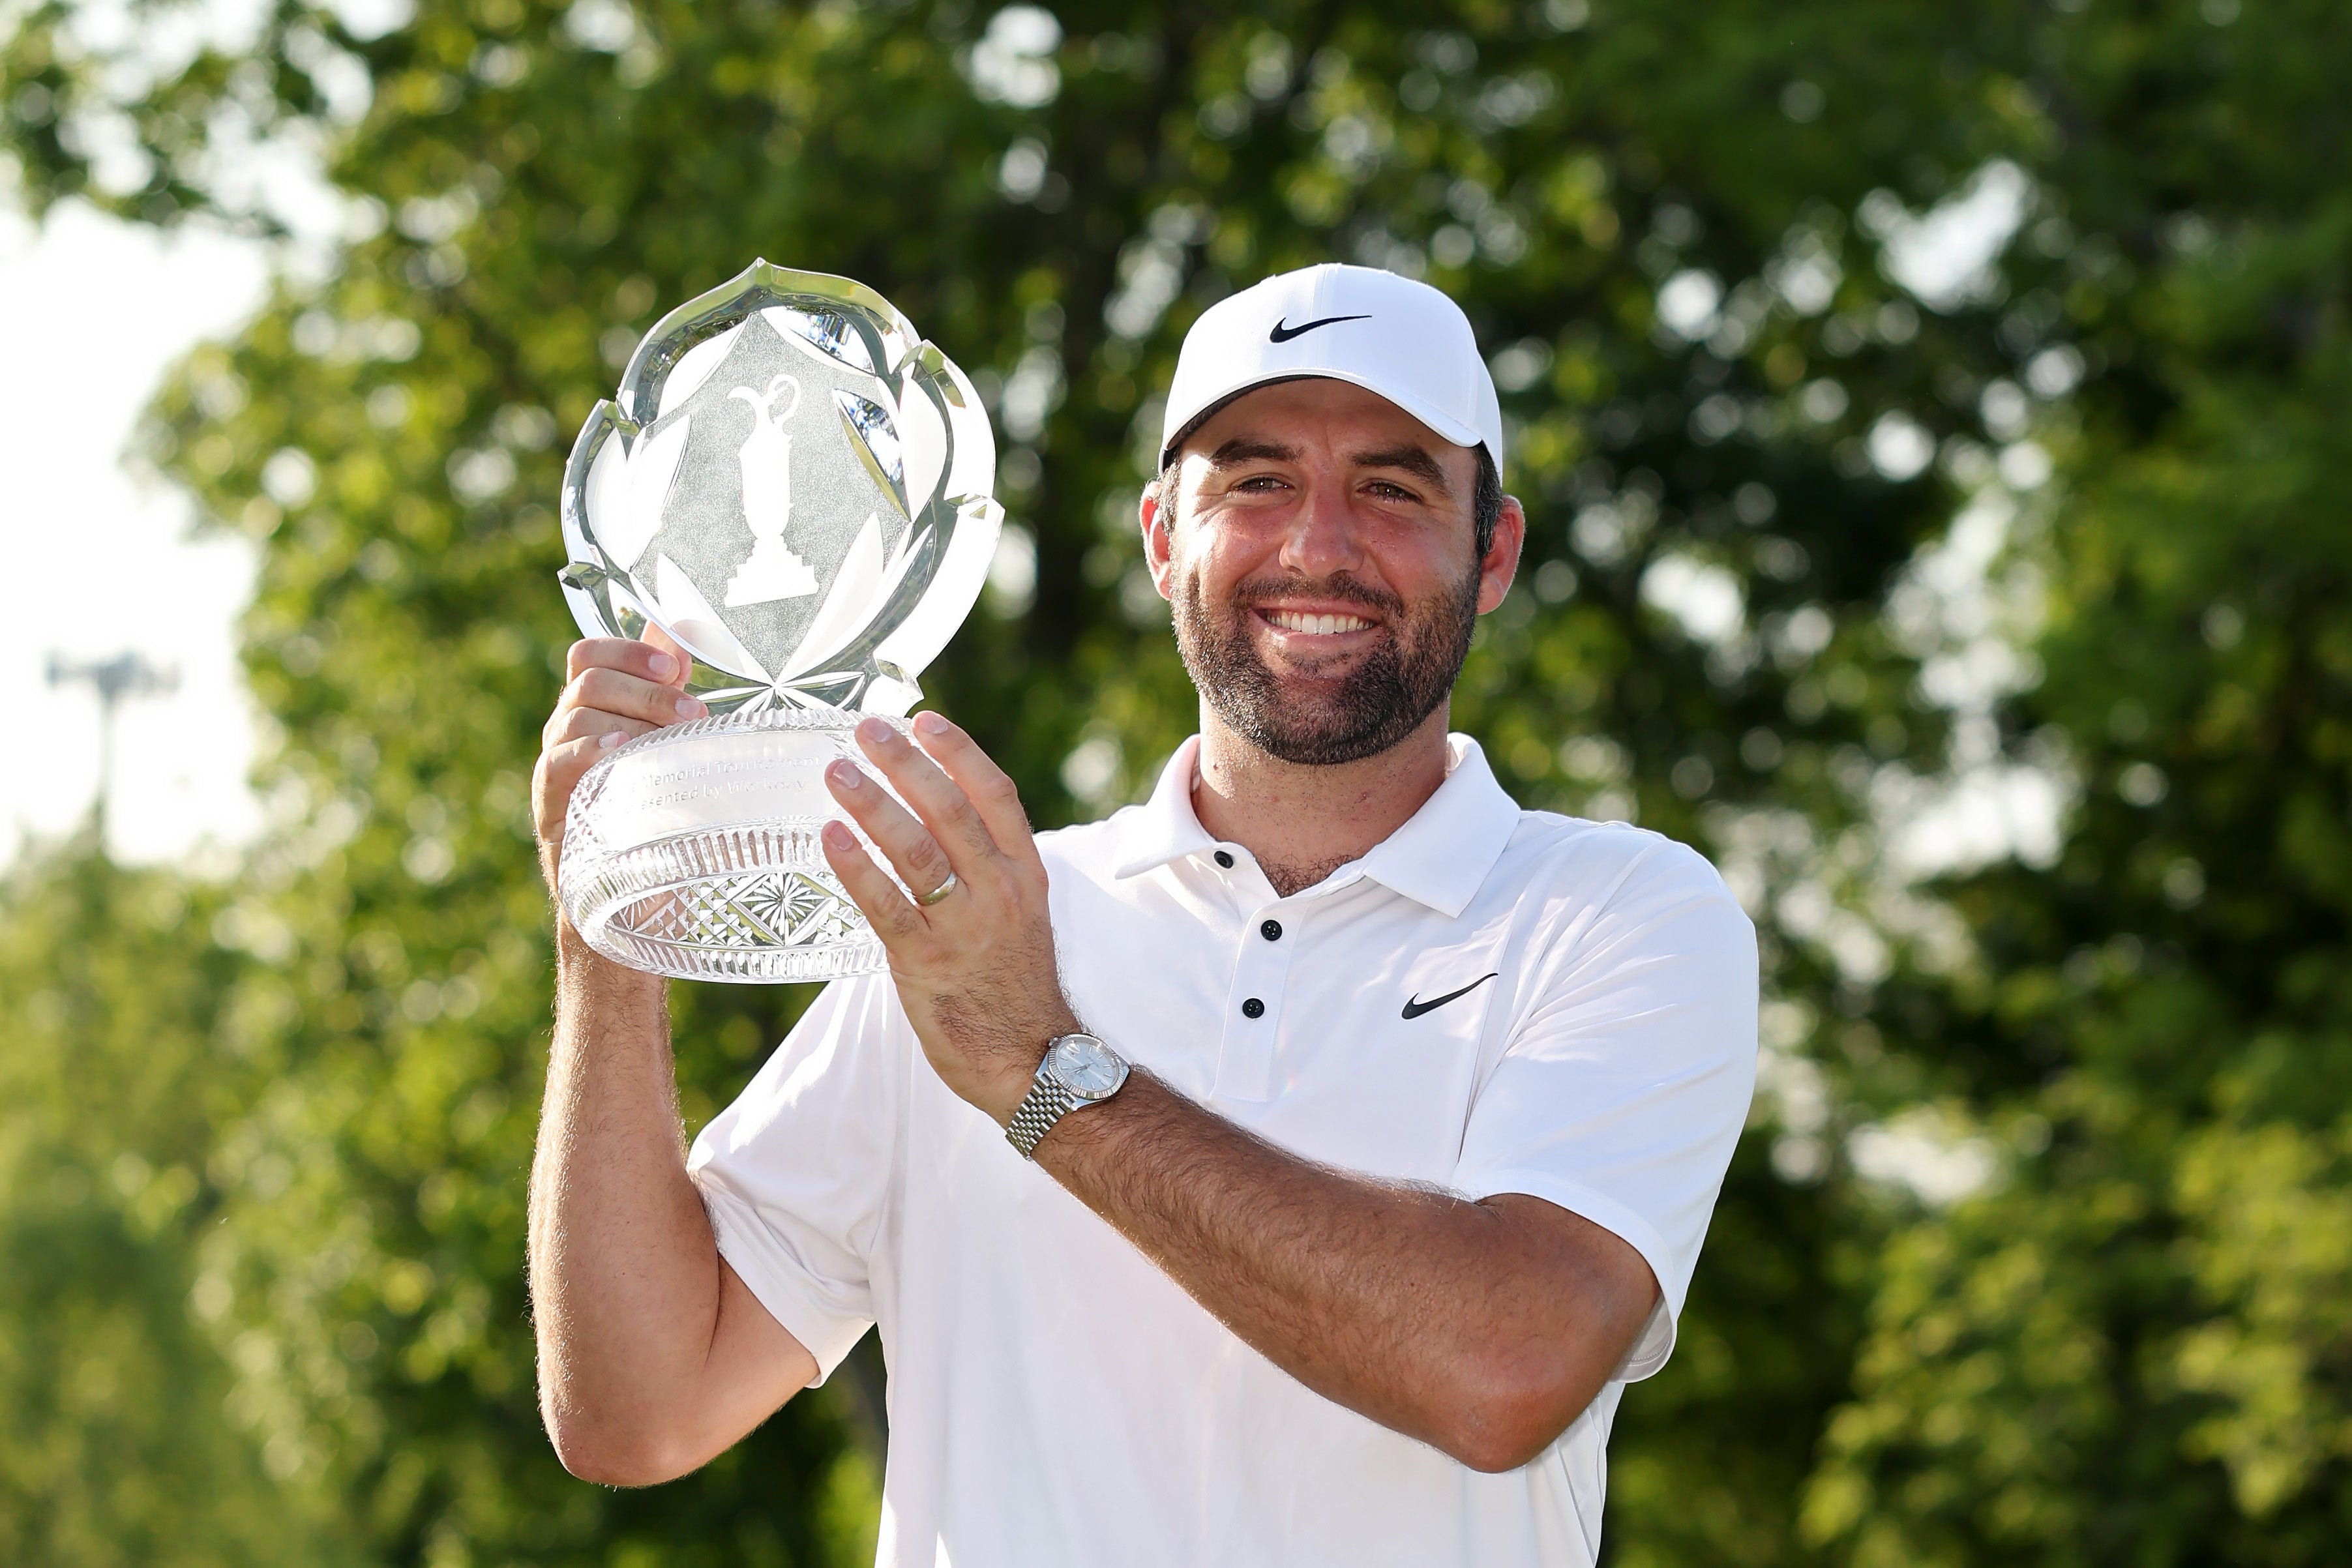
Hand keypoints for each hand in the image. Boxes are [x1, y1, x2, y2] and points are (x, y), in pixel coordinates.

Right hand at [531, 626, 707, 890]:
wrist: (636, 889)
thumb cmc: (655, 807)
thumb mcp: (670, 743)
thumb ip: (669, 688)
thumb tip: (683, 627)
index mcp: (592, 707)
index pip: (588, 655)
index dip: (625, 649)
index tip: (673, 665)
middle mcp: (566, 728)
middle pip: (588, 681)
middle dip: (646, 690)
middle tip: (694, 714)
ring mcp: (555, 763)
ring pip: (577, 715)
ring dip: (631, 720)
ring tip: (670, 740)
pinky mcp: (550, 802)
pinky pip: (558, 763)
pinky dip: (588, 750)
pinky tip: (617, 752)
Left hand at [820, 712, 1076, 1122]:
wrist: (1031, 1061)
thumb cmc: (1015, 986)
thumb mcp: (1020, 915)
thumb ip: (986, 869)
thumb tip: (932, 819)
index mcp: (1026, 874)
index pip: (995, 795)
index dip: (958, 752)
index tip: (922, 719)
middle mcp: (999, 892)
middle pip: (949, 810)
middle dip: (905, 763)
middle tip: (865, 730)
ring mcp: (964, 927)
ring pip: (915, 849)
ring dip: (872, 804)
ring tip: (836, 772)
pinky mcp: (926, 963)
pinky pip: (885, 905)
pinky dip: (855, 867)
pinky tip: (829, 838)